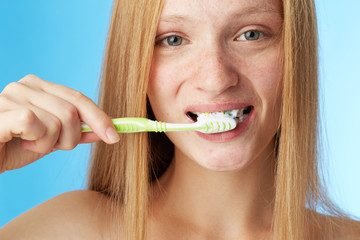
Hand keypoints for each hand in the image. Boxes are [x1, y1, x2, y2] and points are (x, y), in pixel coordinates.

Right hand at [0, 75, 118, 172]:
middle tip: (50, 146)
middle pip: (72, 113)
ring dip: (48, 144)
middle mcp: (26, 86)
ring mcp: (11, 95)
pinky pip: (36, 124)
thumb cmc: (13, 147)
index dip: (100, 118)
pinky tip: (20, 142)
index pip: (79, 99)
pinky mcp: (1, 111)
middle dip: (69, 139)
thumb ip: (77, 133)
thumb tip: (105, 132)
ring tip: (29, 145)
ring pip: (57, 122)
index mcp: (40, 87)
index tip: (115, 137)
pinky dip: (35, 141)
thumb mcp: (52, 141)